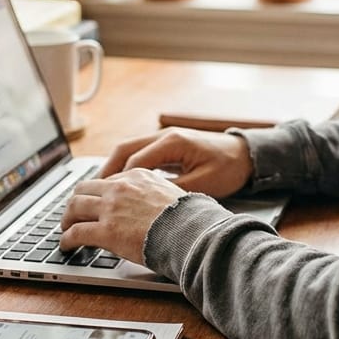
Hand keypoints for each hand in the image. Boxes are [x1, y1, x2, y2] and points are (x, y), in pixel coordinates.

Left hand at [59, 169, 185, 264]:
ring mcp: (111, 208)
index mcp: (137, 176)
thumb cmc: (189, 219)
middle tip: (73, 213)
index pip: (108, 181)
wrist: (191, 232)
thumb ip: (154, 195)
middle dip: (76, 201)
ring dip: (67, 218)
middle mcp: (121, 187)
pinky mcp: (106, 231)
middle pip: (85, 188)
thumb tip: (153, 207)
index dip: (98, 194)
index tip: (95, 202)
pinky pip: (77, 232)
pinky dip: (67, 239)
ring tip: (66, 229)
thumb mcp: (172, 194)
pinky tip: (67, 245)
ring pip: (75, 207)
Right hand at [99, 128, 253, 198]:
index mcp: (172, 142)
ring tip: (100, 189)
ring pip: (129, 150)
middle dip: (106, 171)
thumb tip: (148, 202)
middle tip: (91, 192)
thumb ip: (173, 190)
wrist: (247, 155)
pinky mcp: (168, 145)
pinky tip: (121, 183)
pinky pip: (139, 153)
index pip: (135, 161)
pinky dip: (126, 167)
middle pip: (124, 150)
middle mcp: (164, 136)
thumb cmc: (229, 169)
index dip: (118, 182)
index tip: (106, 200)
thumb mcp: (203, 184)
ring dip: (114, 168)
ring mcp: (165, 138)